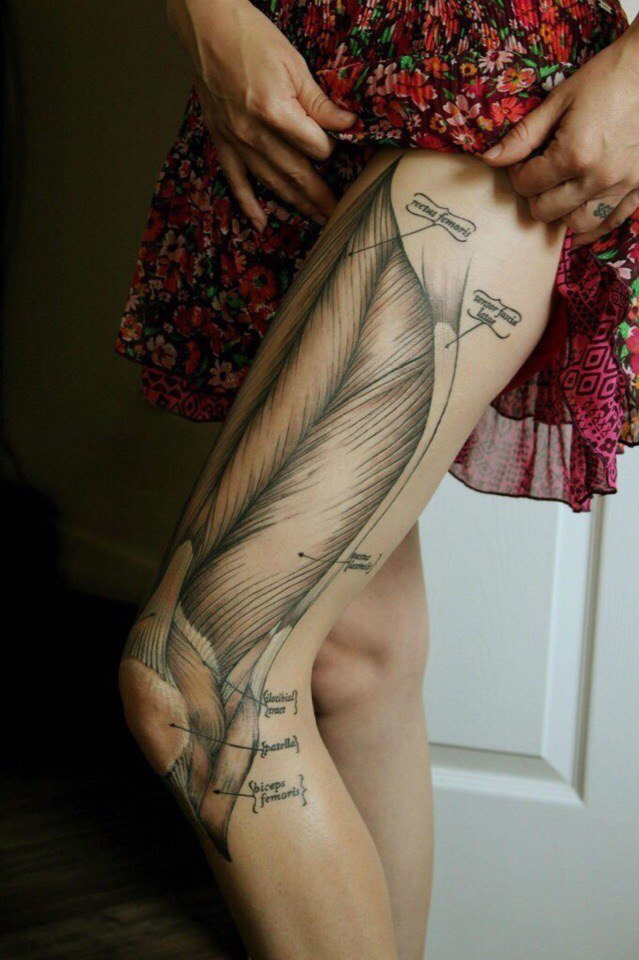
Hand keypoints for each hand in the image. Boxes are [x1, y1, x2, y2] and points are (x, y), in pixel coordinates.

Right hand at [167, 0, 355, 230]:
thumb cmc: (252, 38)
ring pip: (272, 182)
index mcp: (274, 110)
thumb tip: (348, 126)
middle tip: (339, 215)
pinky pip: (236, 181)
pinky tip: (261, 224)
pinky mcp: (221, 141)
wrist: (207, 27)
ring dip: (296, 204)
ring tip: (316, 219)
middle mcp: (253, 132)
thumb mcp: (294, 64)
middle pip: (296, 173)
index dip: (331, 147)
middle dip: (321, 196)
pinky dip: (249, 204)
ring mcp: (235, 140)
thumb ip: (320, 102)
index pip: (315, 146)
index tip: (340, 144)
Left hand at [481, 18, 638, 247]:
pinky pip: (610, 223)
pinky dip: (593, 227)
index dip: (518, 172)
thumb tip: (489, 159)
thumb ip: (523, 135)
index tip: (525, 159)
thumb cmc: (606, 77)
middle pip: (546, 211)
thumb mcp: (559, 100)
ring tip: (561, 192)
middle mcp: (598, 177)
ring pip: (577, 225)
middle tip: (541, 174)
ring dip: (562, 213)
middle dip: (535, 194)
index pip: (527, 185)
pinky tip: (580, 219)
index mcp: (574, 154)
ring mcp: (622, 185)